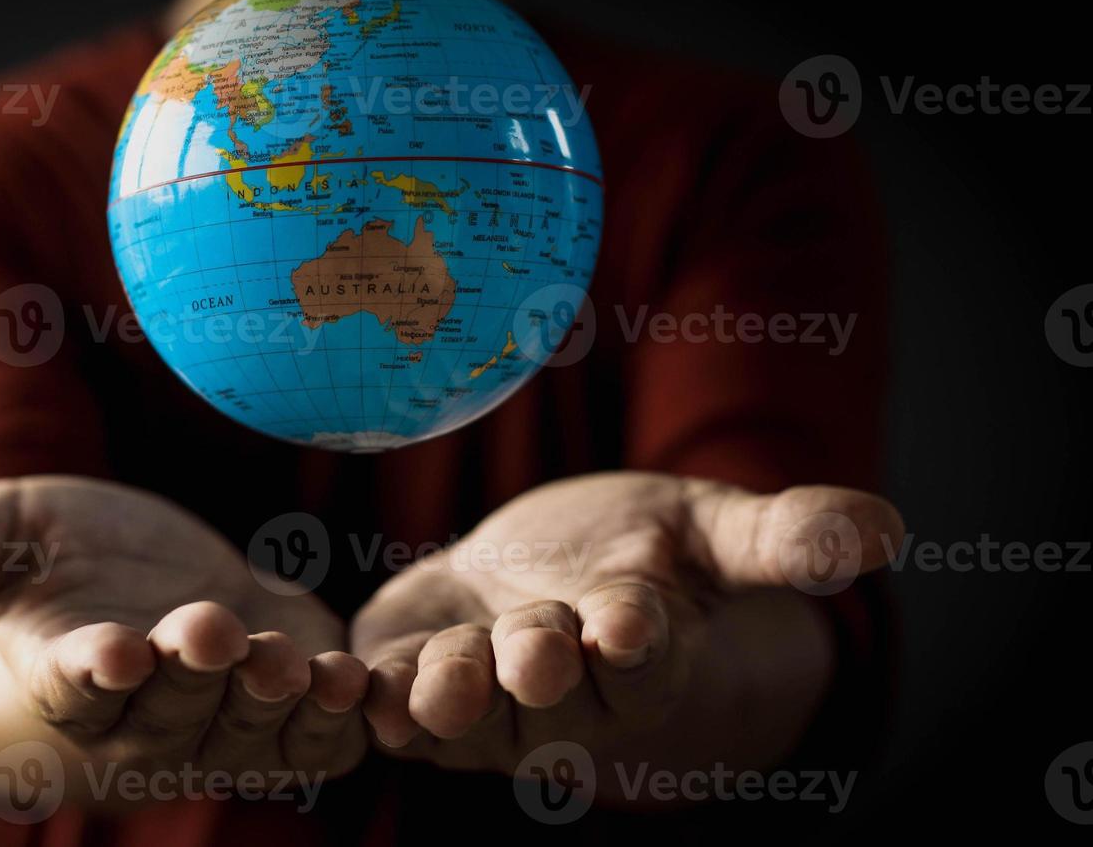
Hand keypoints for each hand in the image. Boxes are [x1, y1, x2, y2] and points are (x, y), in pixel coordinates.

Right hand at [0, 470, 367, 808]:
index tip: (109, 649)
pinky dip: (337, 722)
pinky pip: (310, 739)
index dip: (91, 669)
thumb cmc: (50, 564)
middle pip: (169, 707)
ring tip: (308, 667)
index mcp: (62, 670)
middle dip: (195, 674)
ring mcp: (214, 720)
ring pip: (245, 731)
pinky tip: (363, 685)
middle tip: (216, 631)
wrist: (128, 592)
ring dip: (277, 704)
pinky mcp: (277, 712)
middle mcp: (140, 714)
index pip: (71, 681)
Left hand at [350, 472, 902, 795]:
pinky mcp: (408, 677)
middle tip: (537, 648)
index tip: (633, 622)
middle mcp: (558, 694)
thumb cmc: (640, 557)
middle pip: (549, 694)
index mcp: (640, 655)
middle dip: (541, 670)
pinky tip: (350, 684)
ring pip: (464, 709)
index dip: (638, 643)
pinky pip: (389, 699)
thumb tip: (887, 528)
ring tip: (438, 679)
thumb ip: (786, 537)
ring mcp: (479, 696)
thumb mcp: (715, 534)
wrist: (542, 575)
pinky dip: (369, 696)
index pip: (645, 659)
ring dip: (448, 696)